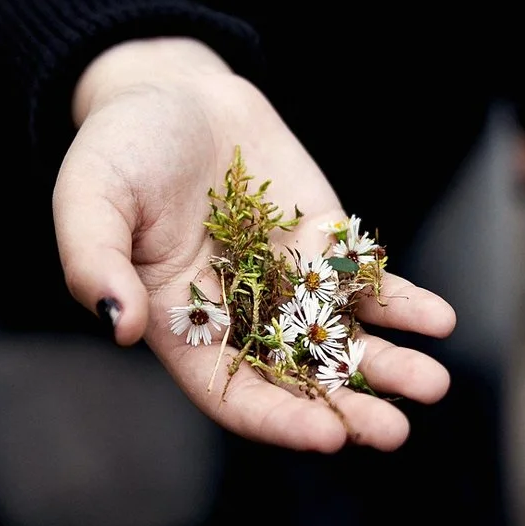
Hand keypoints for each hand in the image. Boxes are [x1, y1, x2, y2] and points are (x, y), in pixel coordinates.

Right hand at [52, 37, 458, 452]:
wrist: (170, 90)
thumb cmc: (118, 149)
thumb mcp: (87, 198)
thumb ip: (93, 261)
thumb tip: (120, 326)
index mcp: (179, 326)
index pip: (230, 392)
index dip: (276, 419)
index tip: (325, 436)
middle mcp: (238, 317)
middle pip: (297, 380)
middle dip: (347, 409)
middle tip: (392, 432)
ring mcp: (286, 281)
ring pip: (341, 339)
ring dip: (387, 367)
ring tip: (431, 385)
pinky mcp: (322, 242)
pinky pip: (366, 282)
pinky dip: (402, 303)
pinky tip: (437, 321)